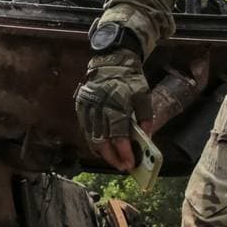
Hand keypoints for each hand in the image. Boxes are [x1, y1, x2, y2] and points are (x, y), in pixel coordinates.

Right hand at [73, 50, 149, 171]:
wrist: (111, 60)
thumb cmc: (130, 79)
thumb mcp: (143, 96)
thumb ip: (145, 118)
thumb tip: (146, 140)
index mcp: (116, 105)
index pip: (118, 136)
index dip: (124, 153)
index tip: (130, 165)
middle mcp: (98, 109)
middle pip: (102, 142)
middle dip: (112, 158)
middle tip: (122, 167)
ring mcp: (87, 109)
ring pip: (91, 139)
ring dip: (103, 153)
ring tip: (114, 160)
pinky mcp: (81, 108)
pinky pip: (86, 131)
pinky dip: (94, 143)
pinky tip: (103, 149)